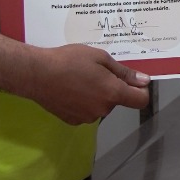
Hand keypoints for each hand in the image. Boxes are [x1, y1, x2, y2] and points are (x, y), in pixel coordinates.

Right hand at [20, 43, 151, 124]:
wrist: (36, 74)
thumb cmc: (69, 61)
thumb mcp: (100, 58)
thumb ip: (124, 72)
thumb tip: (144, 81)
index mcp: (112, 93)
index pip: (141, 100)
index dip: (141, 90)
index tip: (133, 80)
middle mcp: (102, 110)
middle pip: (118, 100)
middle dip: (112, 88)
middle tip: (95, 71)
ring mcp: (86, 118)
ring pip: (101, 105)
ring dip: (97, 95)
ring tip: (80, 79)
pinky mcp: (72, 121)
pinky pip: (86, 111)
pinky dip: (83, 102)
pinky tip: (70, 90)